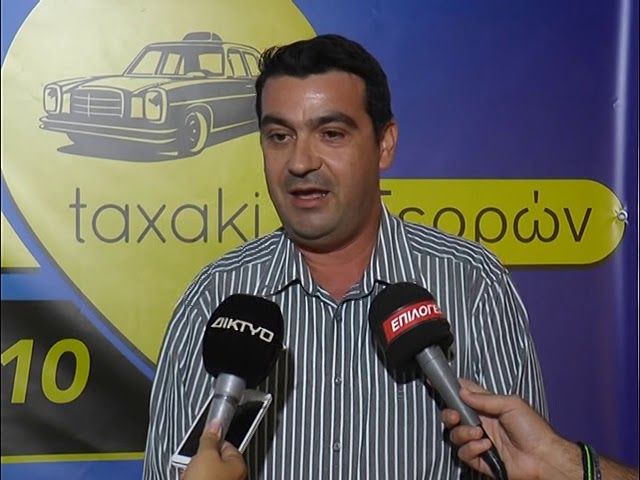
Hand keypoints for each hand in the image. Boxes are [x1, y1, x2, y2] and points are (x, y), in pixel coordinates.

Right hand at [182, 420, 247, 479]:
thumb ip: (210, 438)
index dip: (212, 443)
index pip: (226, 445)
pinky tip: (187, 479)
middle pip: (216, 461)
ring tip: (189, 476)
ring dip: (195, 473)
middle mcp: (235, 478)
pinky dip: (193, 479)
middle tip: (194, 463)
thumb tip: (215, 424)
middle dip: (202, 461)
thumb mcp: (205, 455)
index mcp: (239, 466)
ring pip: (207, 474)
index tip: (202, 443)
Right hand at [442, 379, 579, 479]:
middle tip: (456, 416)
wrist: (543, 458)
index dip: (450, 388)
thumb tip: (462, 391)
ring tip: (480, 435)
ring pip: (454, 435)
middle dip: (449, 414)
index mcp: (487, 407)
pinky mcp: (480, 460)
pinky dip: (472, 449)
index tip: (434, 381)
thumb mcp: (511, 404)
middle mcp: (480, 423)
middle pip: (452, 415)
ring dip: (463, 433)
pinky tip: (486, 448)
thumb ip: (485, 398)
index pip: (464, 394)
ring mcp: (479, 441)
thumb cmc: (532, 428)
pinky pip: (463, 453)